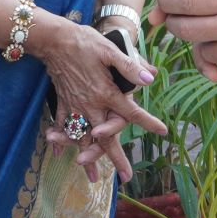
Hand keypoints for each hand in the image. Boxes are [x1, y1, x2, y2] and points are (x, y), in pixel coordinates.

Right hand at [32, 15, 163, 183]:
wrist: (54, 39)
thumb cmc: (85, 42)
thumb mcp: (110, 50)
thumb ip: (130, 66)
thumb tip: (150, 79)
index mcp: (106, 93)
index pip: (131, 112)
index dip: (148, 122)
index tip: (163, 131)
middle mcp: (90, 104)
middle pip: (105, 137)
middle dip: (116, 158)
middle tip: (126, 177)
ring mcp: (75, 105)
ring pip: (83, 137)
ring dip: (88, 157)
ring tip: (92, 177)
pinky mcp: (63, 101)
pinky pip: (63, 125)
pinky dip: (62, 140)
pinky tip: (59, 154)